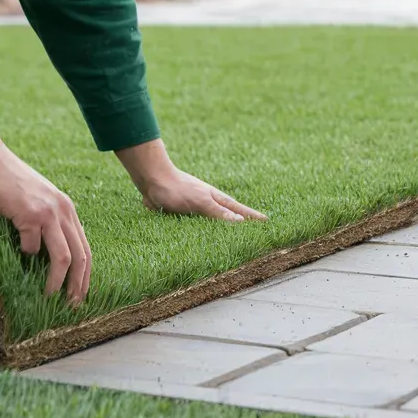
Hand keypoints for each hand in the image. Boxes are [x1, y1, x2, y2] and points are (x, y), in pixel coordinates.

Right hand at [0, 137, 91, 305]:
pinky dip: (26, 254)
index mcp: (68, 209)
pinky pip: (31, 246)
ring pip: (63, 257)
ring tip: (48, 295)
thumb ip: (50, 222)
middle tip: (71, 304)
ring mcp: (47, 212)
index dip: (85, 275)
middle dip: (77, 285)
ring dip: (56, 281)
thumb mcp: (40, 200)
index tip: (79, 295)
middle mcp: (63, 210)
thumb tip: (51, 258)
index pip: (86, 249)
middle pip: (81, 256)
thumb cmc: (11, 183)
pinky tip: (18, 252)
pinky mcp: (29, 214)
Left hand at [117, 139, 266, 222]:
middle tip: (255, 232)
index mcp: (216, 199)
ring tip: (233, 237)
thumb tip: (241, 222)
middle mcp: (207, 203)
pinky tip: (202, 236)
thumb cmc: (176, 189)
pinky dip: (202, 230)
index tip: (267, 222)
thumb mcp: (200, 202)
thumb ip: (219, 213)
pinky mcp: (181, 212)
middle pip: (228, 216)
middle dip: (241, 223)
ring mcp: (195, 207)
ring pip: (212, 221)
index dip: (252, 217)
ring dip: (222, 228)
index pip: (239, 211)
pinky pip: (196, 225)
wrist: (151, 180)